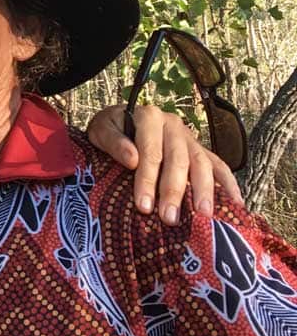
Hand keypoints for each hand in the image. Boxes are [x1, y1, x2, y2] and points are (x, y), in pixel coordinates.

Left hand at [86, 103, 242, 223]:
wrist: (119, 120)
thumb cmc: (109, 130)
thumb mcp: (100, 130)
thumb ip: (113, 142)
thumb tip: (132, 159)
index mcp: (149, 117)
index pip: (151, 151)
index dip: (148, 179)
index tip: (144, 206)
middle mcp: (173, 125)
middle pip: (179, 159)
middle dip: (175, 190)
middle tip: (170, 218)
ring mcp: (190, 138)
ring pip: (202, 163)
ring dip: (203, 191)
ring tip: (202, 217)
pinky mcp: (201, 150)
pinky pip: (219, 166)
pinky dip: (229, 185)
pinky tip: (235, 206)